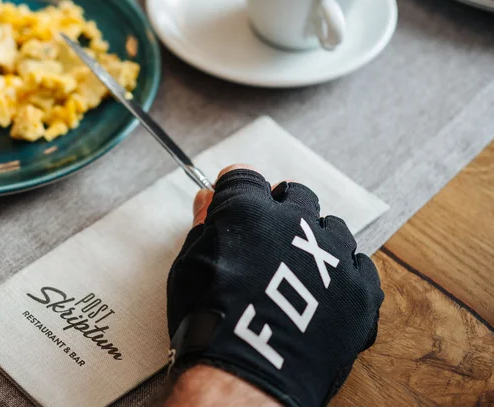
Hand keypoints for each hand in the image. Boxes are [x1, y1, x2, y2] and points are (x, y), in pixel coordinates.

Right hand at [166, 165, 383, 406]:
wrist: (248, 374)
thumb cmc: (211, 322)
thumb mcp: (191, 265)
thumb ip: (205, 226)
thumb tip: (208, 202)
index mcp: (250, 210)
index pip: (245, 178)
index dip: (235, 190)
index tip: (231, 199)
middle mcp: (297, 223)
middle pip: (295, 195)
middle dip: (280, 208)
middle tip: (264, 237)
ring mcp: (334, 255)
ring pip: (332, 228)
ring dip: (315, 239)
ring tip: (297, 270)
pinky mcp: (361, 290)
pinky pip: (360, 266)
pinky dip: (343, 273)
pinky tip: (325, 291)